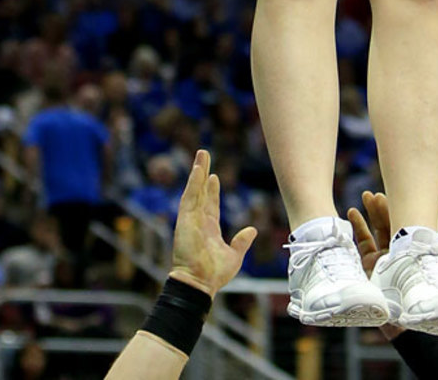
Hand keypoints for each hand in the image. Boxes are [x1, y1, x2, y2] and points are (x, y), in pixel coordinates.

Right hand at [168, 149, 256, 297]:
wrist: (199, 284)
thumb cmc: (214, 274)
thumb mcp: (234, 256)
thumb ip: (242, 242)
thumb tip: (252, 229)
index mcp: (209, 228)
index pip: (211, 204)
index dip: (212, 190)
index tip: (214, 176)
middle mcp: (199, 220)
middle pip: (201, 191)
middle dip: (202, 173)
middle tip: (203, 155)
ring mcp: (191, 218)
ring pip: (195, 189)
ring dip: (197, 171)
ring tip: (201, 154)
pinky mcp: (185, 219)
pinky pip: (189, 197)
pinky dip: (193, 182)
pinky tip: (197, 169)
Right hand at [347, 191, 401, 340]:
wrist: (400, 328)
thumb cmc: (409, 304)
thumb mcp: (409, 278)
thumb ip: (409, 260)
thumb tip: (422, 240)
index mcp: (408, 254)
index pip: (402, 227)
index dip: (395, 212)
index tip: (386, 198)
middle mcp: (395, 254)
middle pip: (389, 225)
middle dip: (382, 209)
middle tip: (373, 195)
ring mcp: (382, 259)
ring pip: (377, 230)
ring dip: (371, 213)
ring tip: (366, 196)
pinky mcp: (368, 266)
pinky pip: (364, 242)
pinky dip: (358, 227)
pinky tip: (352, 211)